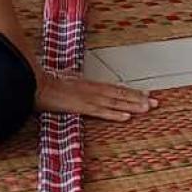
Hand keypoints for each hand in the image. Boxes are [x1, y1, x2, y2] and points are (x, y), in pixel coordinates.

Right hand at [35, 72, 154, 120]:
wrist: (35, 83)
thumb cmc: (46, 81)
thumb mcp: (63, 77)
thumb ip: (71, 77)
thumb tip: (74, 75)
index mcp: (90, 84)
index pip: (115, 89)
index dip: (131, 92)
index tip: (146, 94)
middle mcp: (93, 90)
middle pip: (120, 94)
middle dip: (139, 99)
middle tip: (156, 102)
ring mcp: (88, 98)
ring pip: (115, 102)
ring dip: (132, 105)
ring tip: (148, 108)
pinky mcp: (81, 107)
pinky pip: (101, 112)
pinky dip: (114, 114)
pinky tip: (127, 117)